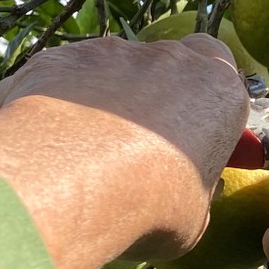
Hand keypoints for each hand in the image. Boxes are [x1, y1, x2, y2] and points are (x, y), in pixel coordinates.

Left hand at [0, 34, 248, 268]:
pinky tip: (48, 142)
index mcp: (217, 92)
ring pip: (111, 67)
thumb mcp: (192, 217)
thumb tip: (183, 193)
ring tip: (83, 149)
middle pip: (166, 63)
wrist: (70, 186)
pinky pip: (63, 76)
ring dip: (103, 97)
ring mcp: (111, 52)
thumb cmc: (149, 207)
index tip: (190, 126)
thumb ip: (193, 188)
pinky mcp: (60, 56)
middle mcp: (169, 59)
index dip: (201, 94)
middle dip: (154, 91)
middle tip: (137, 142)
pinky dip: (57, 101)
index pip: (220, 66)